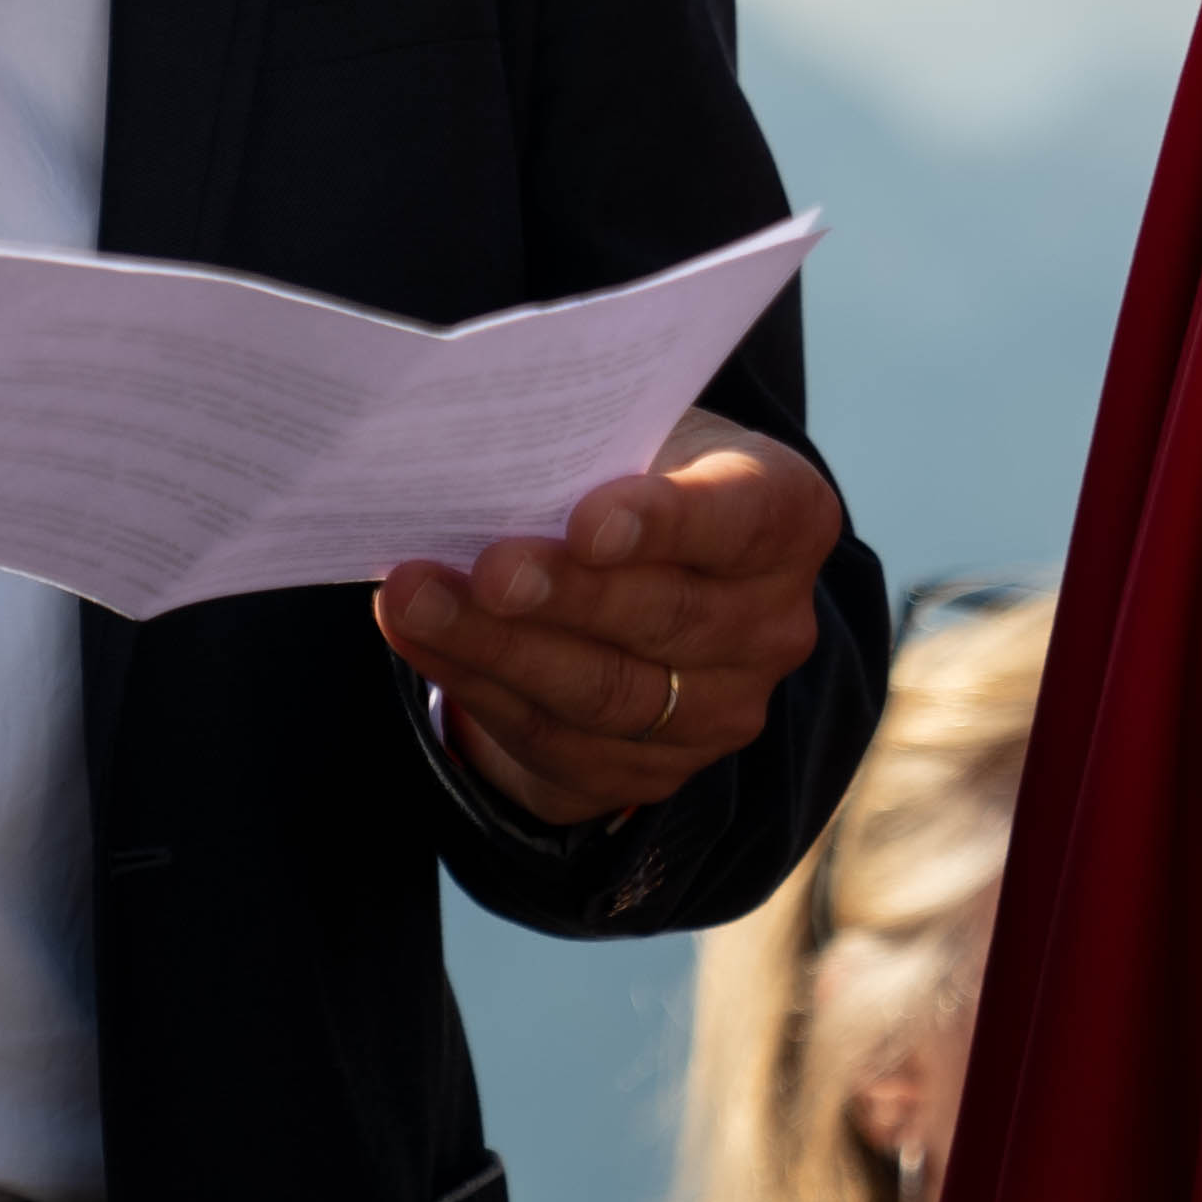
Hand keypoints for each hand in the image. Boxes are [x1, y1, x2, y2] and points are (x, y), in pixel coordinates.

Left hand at [373, 412, 842, 822]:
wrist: (645, 573)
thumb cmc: (633, 473)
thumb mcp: (636, 433)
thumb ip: (591, 441)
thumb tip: (482, 451)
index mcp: (787, 515)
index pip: (739, 519)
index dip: (666, 522)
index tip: (586, 522)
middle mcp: (774, 623)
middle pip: (665, 617)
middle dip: (562, 595)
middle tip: (483, 570)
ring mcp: (723, 709)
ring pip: (605, 693)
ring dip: (498, 647)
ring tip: (414, 599)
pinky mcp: (657, 768)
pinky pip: (561, 741)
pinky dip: (481, 688)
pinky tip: (422, 640)